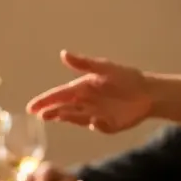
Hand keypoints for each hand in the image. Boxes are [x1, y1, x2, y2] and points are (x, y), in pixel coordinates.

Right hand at [27, 50, 153, 132]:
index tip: (32, 107)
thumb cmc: (127, 77)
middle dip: (51, 111)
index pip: (59, 95)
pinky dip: (96, 125)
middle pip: (64, 108)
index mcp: (83, 88)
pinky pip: (98, 126)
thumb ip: (84, 64)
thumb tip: (63, 54)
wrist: (149, 92)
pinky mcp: (107, 125)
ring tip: (56, 116)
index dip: (45, 101)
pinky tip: (96, 120)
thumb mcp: (105, 68)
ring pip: (76, 118)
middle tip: (40, 115)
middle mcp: (86, 102)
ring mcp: (95, 115)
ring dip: (67, 118)